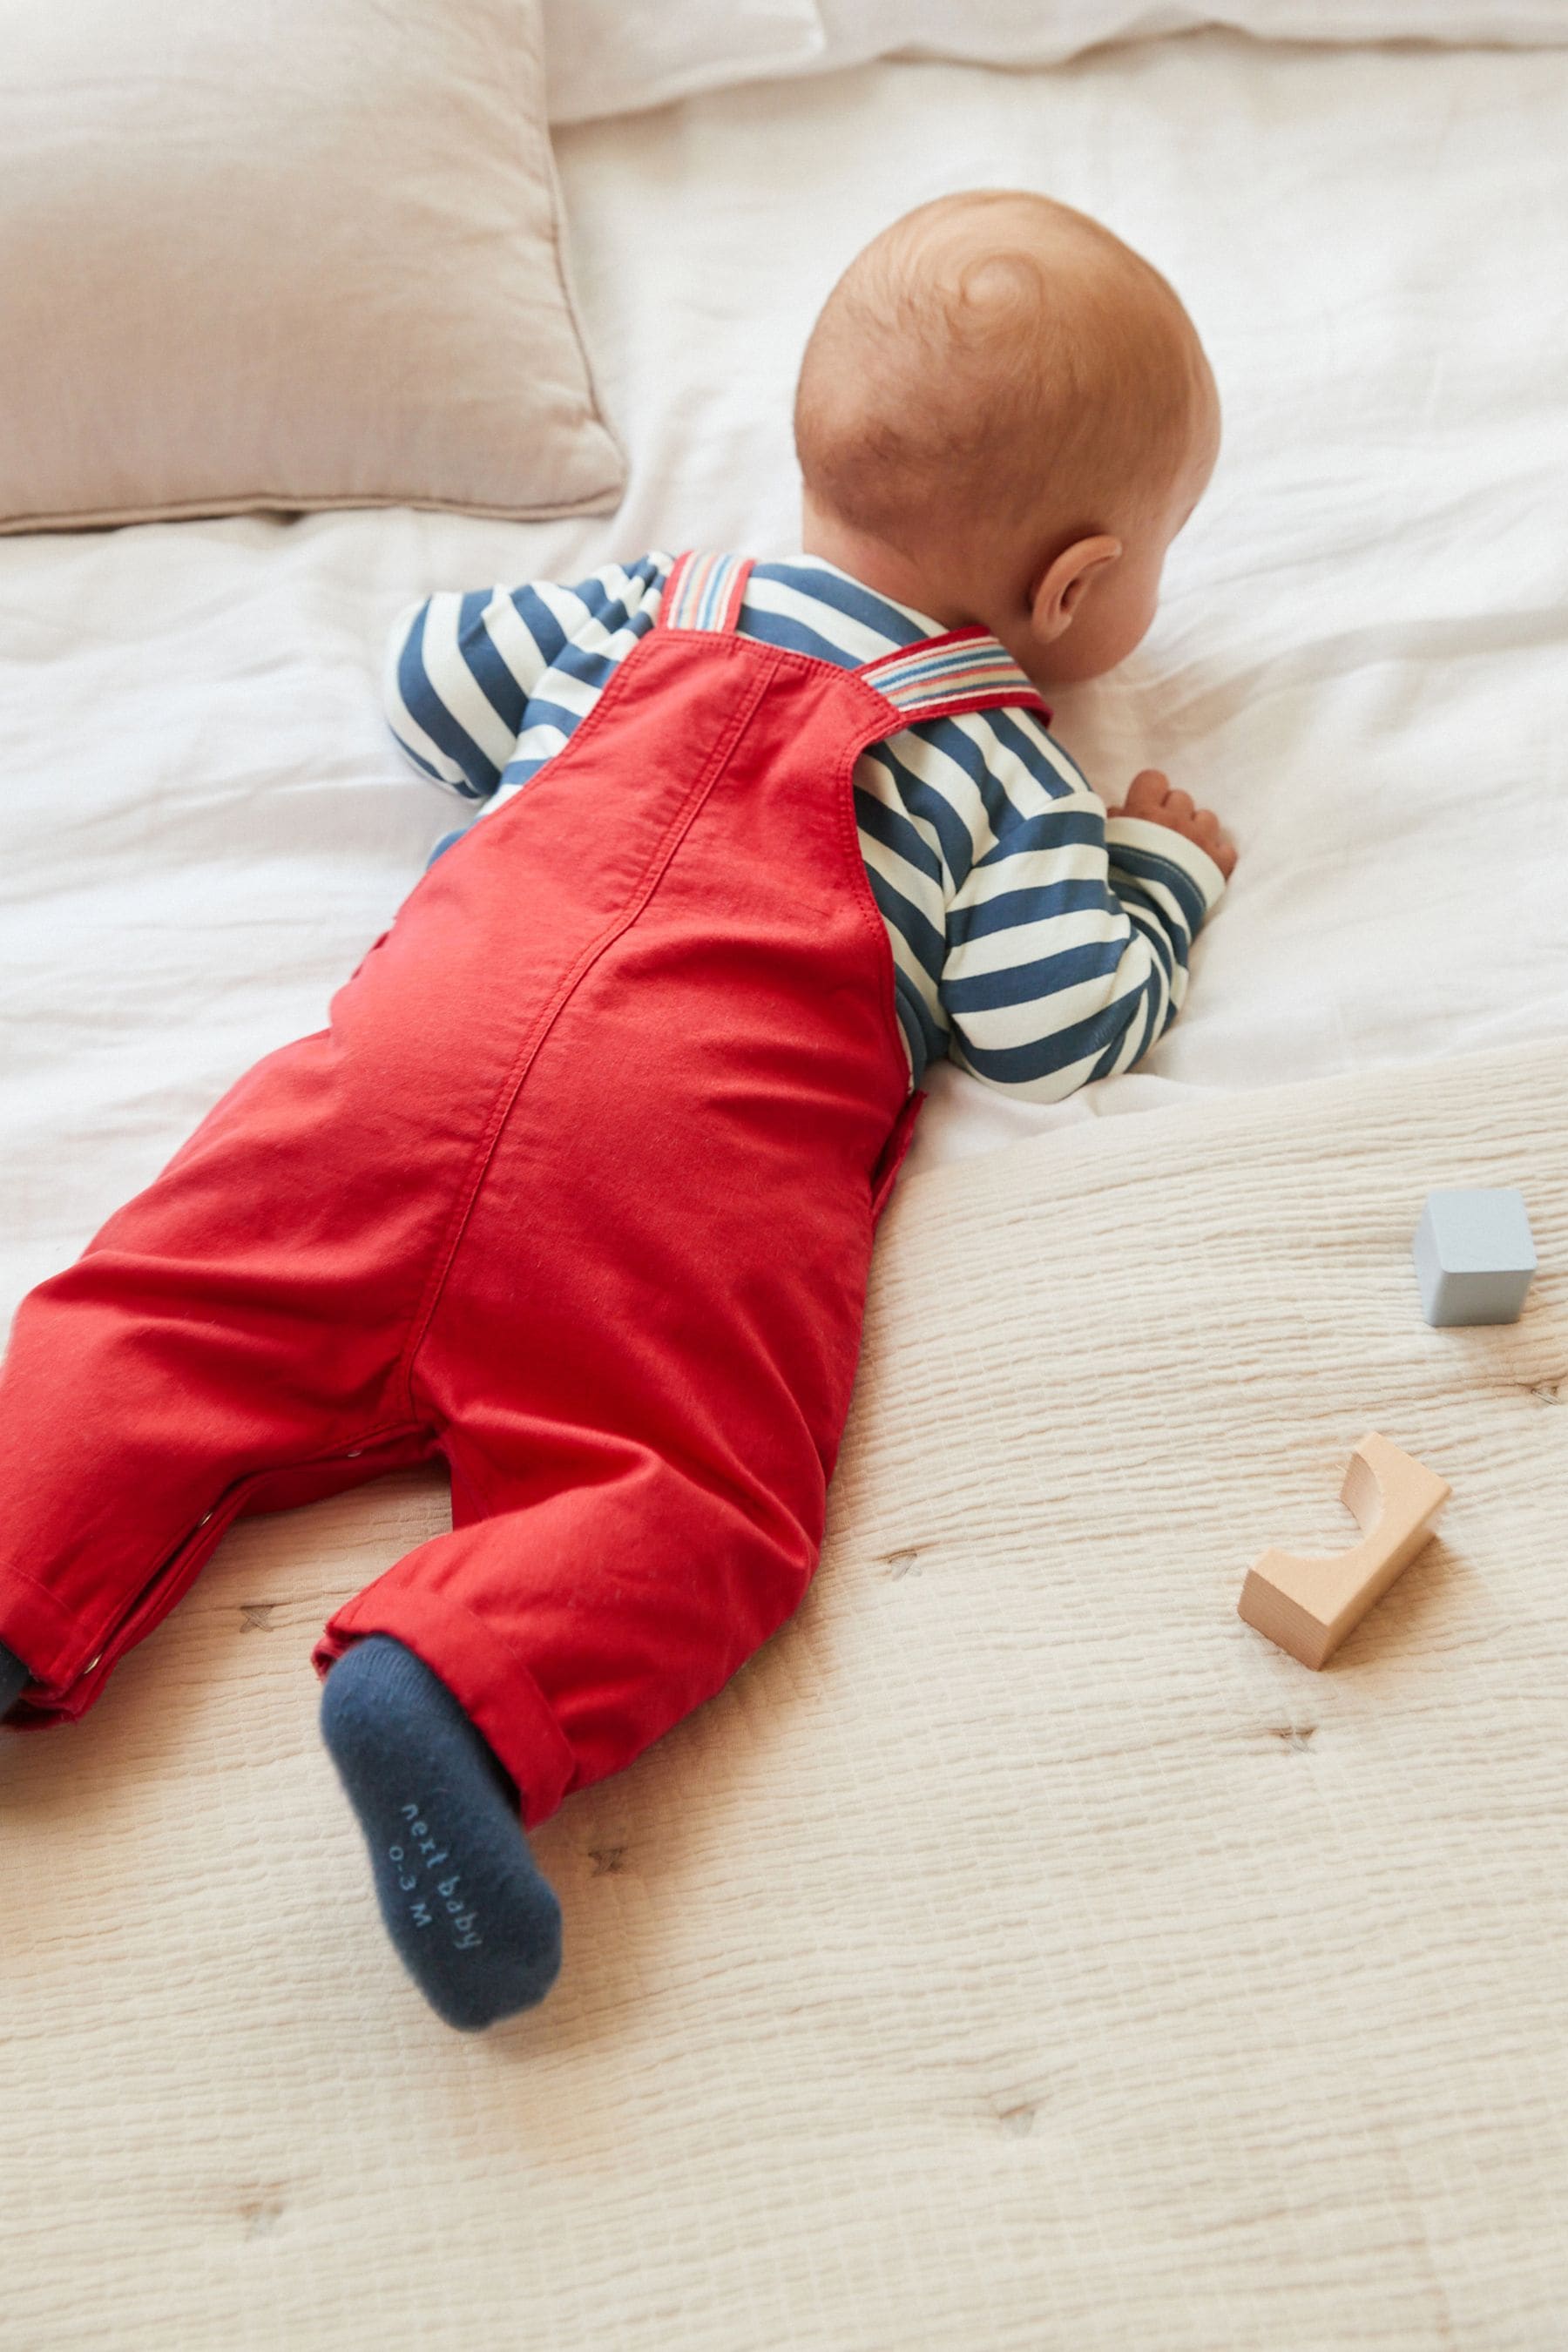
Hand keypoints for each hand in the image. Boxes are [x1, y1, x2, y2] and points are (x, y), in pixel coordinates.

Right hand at [1106, 769, 1236, 879]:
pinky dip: (1216, 855)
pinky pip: (1226, 849)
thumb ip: (1112, 822)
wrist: (1137, 920)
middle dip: (1171, 812)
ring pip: (1207, 818)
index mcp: (1144, 812)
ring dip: (1196, 829)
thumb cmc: (1113, 881)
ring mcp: (1200, 841)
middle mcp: (1175, 820)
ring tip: (1184, 851)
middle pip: (1181, 798)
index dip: (1149, 792)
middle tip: (1160, 835)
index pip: (1154, 779)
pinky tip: (1202, 867)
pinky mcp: (1218, 865)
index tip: (1143, 809)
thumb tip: (1120, 810)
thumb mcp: (1101, 845)